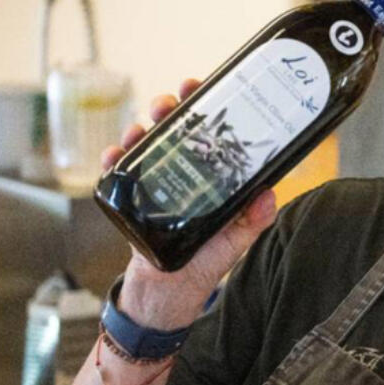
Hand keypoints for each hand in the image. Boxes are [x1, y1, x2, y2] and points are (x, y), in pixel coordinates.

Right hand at [100, 78, 278, 327]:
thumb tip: (269, 195)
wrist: (165, 297)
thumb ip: (250, 222)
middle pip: (174, 129)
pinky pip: (119, 173)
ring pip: (145, 144)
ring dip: (139, 128)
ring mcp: (155, 184)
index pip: (210, 132)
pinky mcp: (131, 200)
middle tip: (168, 103)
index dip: (206, 106)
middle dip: (169, 108)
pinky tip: (116, 155)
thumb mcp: (233, 243)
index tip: (202, 86)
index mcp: (211, 177)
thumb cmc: (203, 267)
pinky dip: (114, 160)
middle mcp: (184, 174)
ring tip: (140, 128)